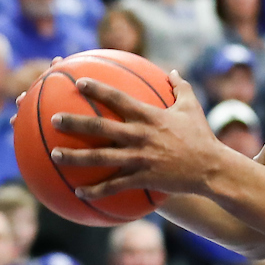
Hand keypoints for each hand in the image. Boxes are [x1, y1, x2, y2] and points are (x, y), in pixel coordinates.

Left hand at [49, 73, 223, 198]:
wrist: (210, 167)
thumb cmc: (201, 135)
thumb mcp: (192, 106)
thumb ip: (180, 87)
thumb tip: (173, 72)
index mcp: (150, 115)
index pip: (118, 98)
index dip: (98, 89)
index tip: (78, 83)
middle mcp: (140, 135)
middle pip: (101, 128)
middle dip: (75, 123)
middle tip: (54, 120)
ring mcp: (140, 157)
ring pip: (100, 158)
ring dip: (74, 157)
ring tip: (54, 155)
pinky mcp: (142, 178)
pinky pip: (113, 185)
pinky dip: (95, 190)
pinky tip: (78, 192)